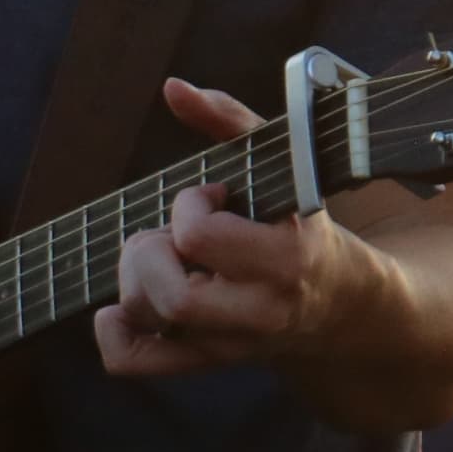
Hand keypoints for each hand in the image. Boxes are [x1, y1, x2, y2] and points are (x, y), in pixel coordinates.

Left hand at [92, 79, 373, 380]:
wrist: (339, 303)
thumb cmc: (298, 220)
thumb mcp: (281, 165)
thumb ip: (228, 120)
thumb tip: (172, 88)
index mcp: (285, 258)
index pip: (202, 239)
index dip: (189, 208)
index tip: (209, 196)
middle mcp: (261, 311)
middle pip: (173, 298)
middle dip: (148, 253)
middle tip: (166, 235)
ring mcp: (232, 344)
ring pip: (152, 322)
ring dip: (134, 281)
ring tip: (161, 261)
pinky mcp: (207, 361)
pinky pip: (137, 363)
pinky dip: (113, 335)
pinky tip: (118, 307)